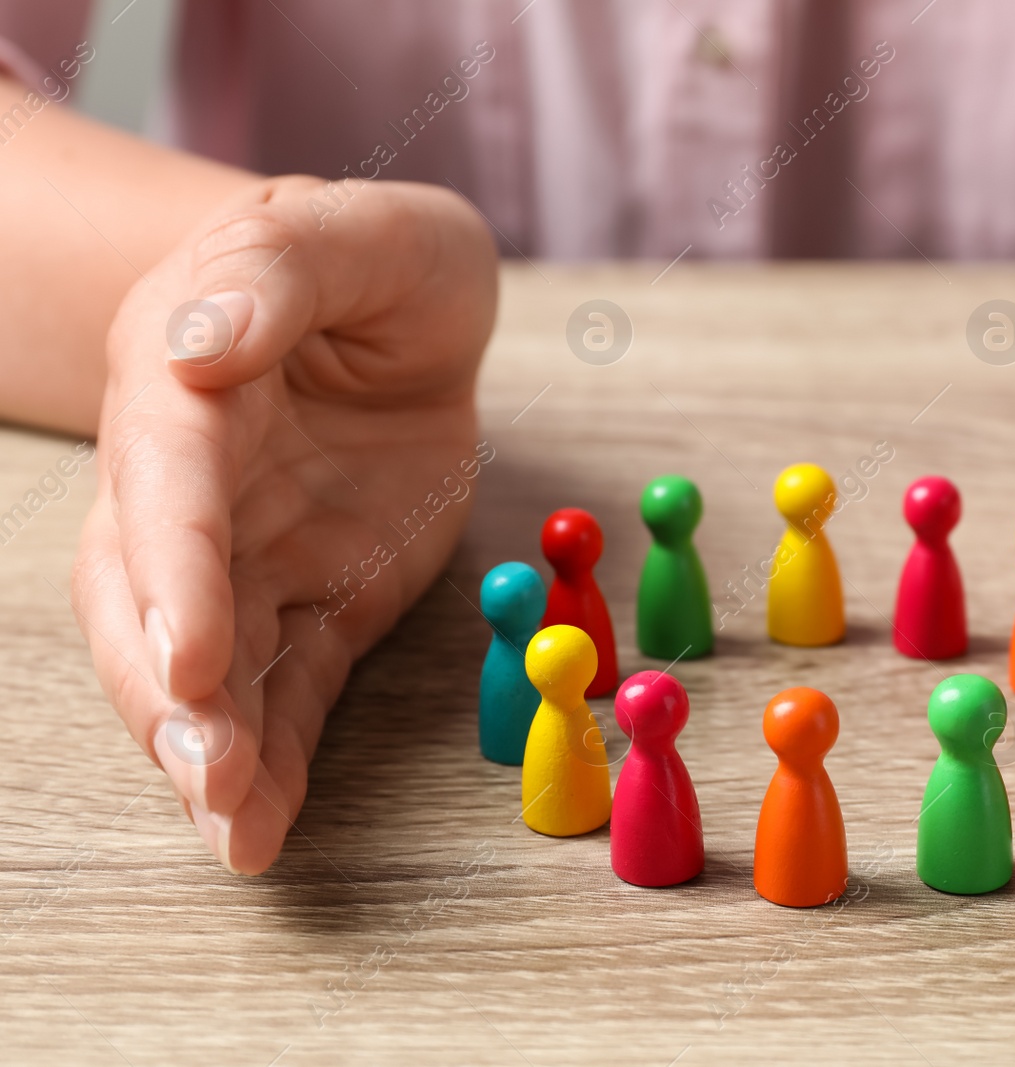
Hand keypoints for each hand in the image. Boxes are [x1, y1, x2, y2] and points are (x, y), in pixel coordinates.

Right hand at [72, 176, 497, 872]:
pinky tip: (262, 828)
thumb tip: (199, 342)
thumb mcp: (356, 233)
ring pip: (202, 662)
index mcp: (188, 382)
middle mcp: (192, 484)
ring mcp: (246, 554)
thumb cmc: (377, 261)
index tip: (188, 656)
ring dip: (208, 746)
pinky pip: (279, 688)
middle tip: (208, 777)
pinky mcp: (308, 601)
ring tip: (235, 830)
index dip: (175, 571)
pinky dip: (272, 758)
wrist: (402, 313)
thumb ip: (284, 267)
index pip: (170, 483)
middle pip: (149, 596)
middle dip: (169, 692)